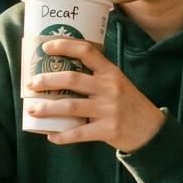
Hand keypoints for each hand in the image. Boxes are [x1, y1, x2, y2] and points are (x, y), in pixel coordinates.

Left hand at [26, 38, 164, 152]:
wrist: (152, 131)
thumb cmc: (128, 104)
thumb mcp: (118, 84)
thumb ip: (96, 78)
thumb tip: (59, 73)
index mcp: (111, 73)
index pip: (87, 51)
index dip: (65, 46)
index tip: (45, 47)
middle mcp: (110, 88)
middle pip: (73, 78)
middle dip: (47, 80)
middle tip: (30, 84)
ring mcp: (109, 109)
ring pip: (71, 106)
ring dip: (48, 108)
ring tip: (32, 109)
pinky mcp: (109, 130)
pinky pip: (79, 133)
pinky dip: (62, 135)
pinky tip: (50, 136)